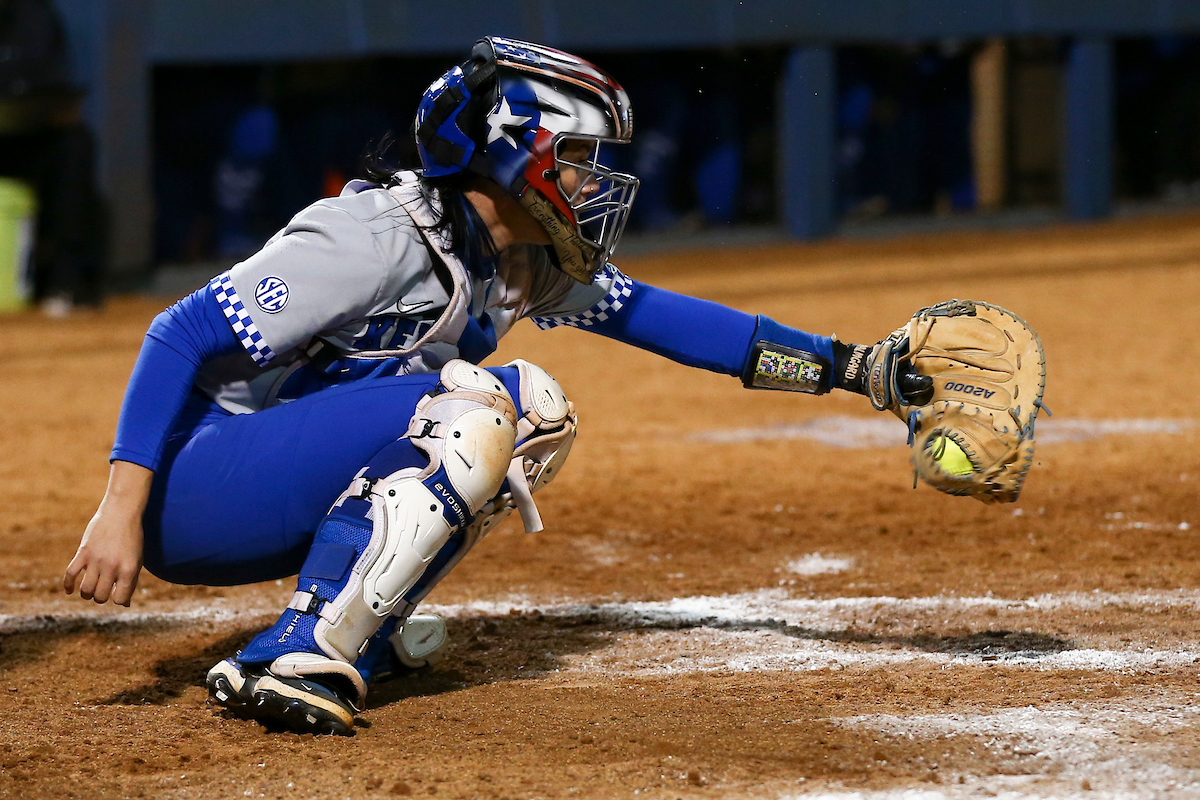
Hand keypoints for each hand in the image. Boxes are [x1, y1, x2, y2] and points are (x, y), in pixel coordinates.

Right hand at [64, 461, 152, 606]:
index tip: (117, 593)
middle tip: (102, 591)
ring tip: (89, 589)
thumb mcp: (137, 559)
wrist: (122, 511)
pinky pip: (70, 574)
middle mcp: (112, 567)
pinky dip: (68, 585)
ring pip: (85, 590)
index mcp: (129, 569)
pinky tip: (70, 590)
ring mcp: (96, 560)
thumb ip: (131, 581)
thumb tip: (124, 604)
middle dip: (100, 598)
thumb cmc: (132, 537)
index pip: (120, 599)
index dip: (118, 600)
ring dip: (86, 594)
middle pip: (101, 597)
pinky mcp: (83, 552)